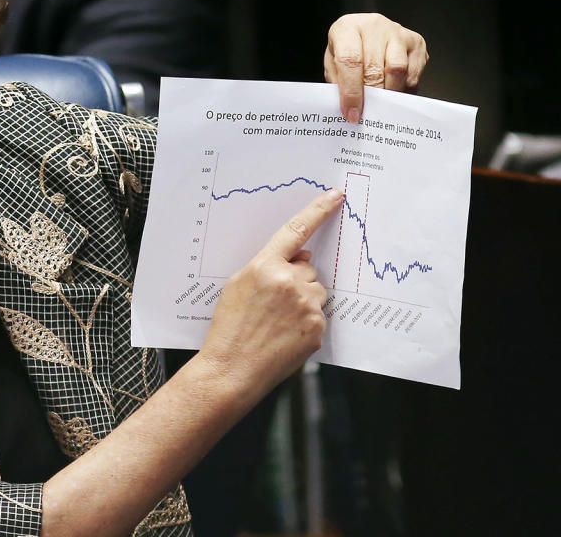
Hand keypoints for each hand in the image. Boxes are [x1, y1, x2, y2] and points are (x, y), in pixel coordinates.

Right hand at [198, 188, 343, 400]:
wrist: (232, 369)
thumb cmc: (229, 328)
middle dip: (297, 280)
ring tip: (277, 323)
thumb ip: (268, 266)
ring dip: (304, 301)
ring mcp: (306, 305)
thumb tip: (302, 257)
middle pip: (308, 269)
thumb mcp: (237, 286)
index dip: (318, 210)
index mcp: (265, 266)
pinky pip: (319, 315)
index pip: (296, 230)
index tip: (335, 195)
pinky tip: (285, 334)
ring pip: (316, 292)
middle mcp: (289, 281)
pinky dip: (306, 322)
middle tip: (273, 304)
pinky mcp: (317, 327)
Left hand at [323, 13, 428, 122]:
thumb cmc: (348, 49)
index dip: (351, 92)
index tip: (352, 113)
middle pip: (375, 68)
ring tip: (379, 105)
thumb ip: (339, 83)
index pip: (350, 61)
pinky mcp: (416, 43)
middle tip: (366, 114)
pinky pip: (412, 74)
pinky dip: (403, 90)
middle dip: (370, 97)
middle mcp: (374, 26)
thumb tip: (350, 110)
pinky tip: (392, 93)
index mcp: (347, 28)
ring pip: (398, 70)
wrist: (365, 31)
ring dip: (388, 93)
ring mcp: (398, 32)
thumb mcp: (333, 63)